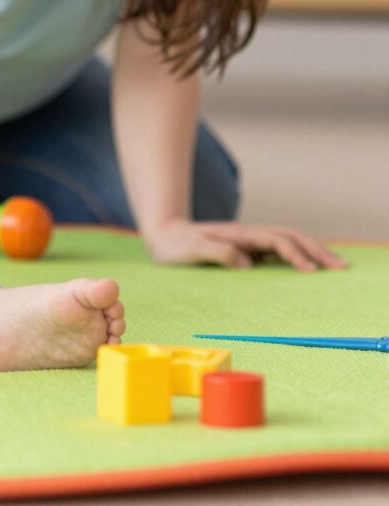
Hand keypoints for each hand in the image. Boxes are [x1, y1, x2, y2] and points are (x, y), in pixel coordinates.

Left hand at [144, 221, 346, 271]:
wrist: (163, 234)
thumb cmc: (174, 244)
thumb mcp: (191, 249)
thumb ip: (216, 253)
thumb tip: (245, 263)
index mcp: (239, 235)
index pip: (276, 241)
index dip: (295, 254)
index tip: (310, 271)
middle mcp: (248, 235)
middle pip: (291, 237)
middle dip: (317, 250)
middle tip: (341, 266)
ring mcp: (249, 241)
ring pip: (289, 242)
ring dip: (312, 252)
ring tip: (335, 266)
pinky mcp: (246, 249)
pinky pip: (278, 251)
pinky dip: (298, 256)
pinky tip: (309, 267)